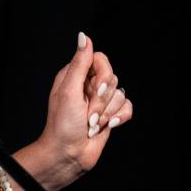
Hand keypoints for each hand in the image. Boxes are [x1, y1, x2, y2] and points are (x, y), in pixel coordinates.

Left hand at [38, 31, 133, 174]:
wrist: (68, 153)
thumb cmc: (62, 124)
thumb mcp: (68, 90)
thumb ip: (79, 63)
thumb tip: (84, 37)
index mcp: (74, 75)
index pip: (99, 59)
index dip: (102, 75)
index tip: (94, 90)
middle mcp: (88, 85)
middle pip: (112, 77)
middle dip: (102, 99)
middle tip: (88, 114)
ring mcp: (100, 100)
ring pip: (121, 94)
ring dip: (107, 113)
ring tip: (92, 123)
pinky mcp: (110, 114)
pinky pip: (128, 107)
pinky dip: (119, 118)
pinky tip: (107, 126)